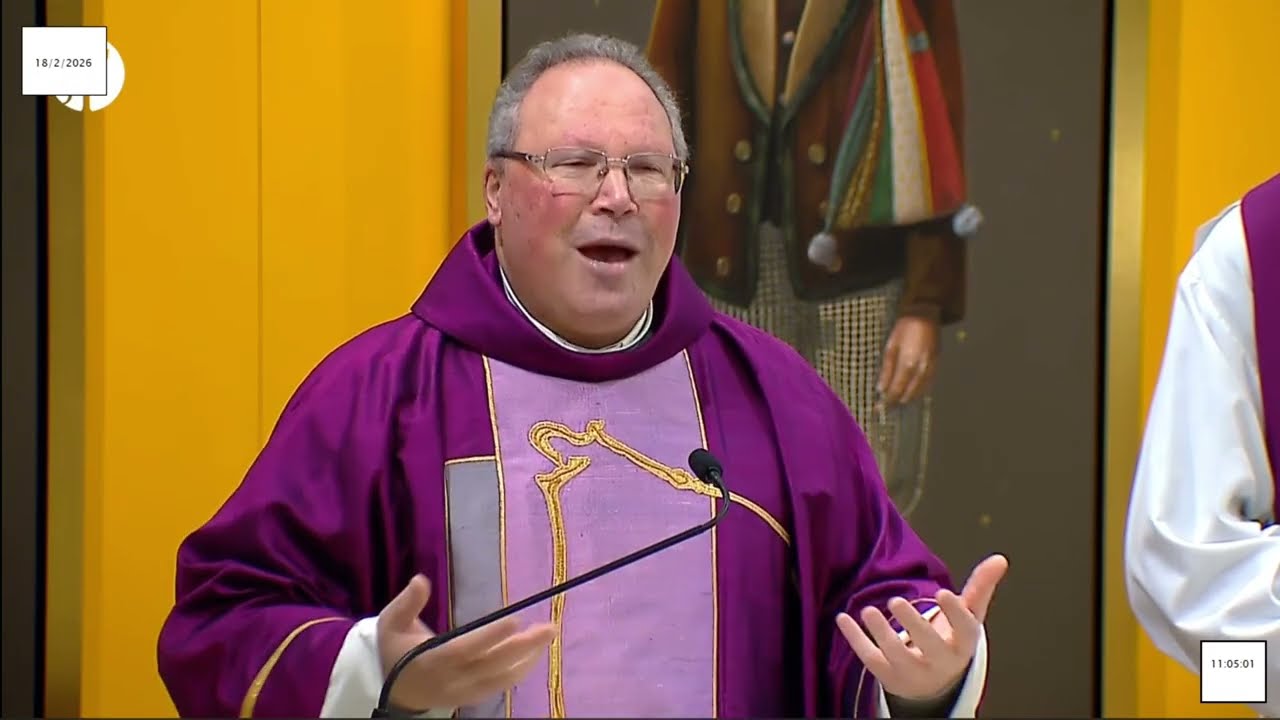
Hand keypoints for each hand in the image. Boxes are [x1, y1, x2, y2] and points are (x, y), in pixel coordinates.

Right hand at [377, 574, 556, 711]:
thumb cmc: (395, 650)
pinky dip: (520, 671)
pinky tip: (535, 654)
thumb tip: (421, 580)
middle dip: (523, 647)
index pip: (464, 650)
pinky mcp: (472, 697)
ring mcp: (464, 692)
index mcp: (431, 660)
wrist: (395, 692)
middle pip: (492, 665)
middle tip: (549, 627)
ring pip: (501, 679)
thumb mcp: (391, 623)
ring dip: (528, 659)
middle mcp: (451, 679)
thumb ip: (407, 603)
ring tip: (547, 636)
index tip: (514, 620)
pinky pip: (500, 687)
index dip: (489, 637)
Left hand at [836, 554, 1008, 702]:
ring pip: (897, 656)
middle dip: (914, 625)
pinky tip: (843, 618)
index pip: (964, 632)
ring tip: (869, 610)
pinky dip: (855, 640)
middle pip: (930, 647)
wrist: (935, 686)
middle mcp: (940, 663)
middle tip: (896, 601)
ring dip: (881, 634)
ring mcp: (912, 672)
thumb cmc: (951, 642)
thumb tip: (1000, 559)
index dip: (954, 615)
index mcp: (962, 645)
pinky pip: (870, 660)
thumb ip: (980, 588)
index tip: (944, 593)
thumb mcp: (968, 617)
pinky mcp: (887, 675)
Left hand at [877, 316, 939, 405]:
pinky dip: (920, 390)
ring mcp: (931, 367)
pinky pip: (928, 382)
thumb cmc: (904, 329)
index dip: (888, 400)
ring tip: (899, 401)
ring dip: (909, 397)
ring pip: (920, 390)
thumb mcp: (890, 347)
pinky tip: (913, 392)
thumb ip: (886, 369)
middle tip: (887, 407)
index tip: (880, 407)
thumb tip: (881, 388)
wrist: (926, 315)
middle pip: (909, 392)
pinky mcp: (937, 364)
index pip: (897, 389)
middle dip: (897, 400)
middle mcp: (921, 369)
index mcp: (908, 364)